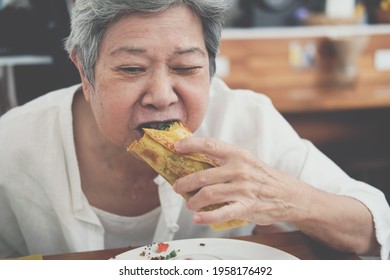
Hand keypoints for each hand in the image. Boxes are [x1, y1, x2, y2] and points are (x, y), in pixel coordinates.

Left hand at [173, 136, 311, 225]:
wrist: (288, 194)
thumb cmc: (263, 177)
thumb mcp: (246, 161)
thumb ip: (224, 160)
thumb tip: (196, 161)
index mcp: (237, 154)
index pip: (209, 145)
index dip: (190, 145)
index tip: (176, 148)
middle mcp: (239, 170)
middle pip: (202, 175)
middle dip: (184, 183)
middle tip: (177, 187)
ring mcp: (242, 189)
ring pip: (207, 194)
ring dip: (192, 201)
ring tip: (190, 204)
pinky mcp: (246, 207)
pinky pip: (221, 213)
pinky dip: (206, 217)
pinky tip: (198, 218)